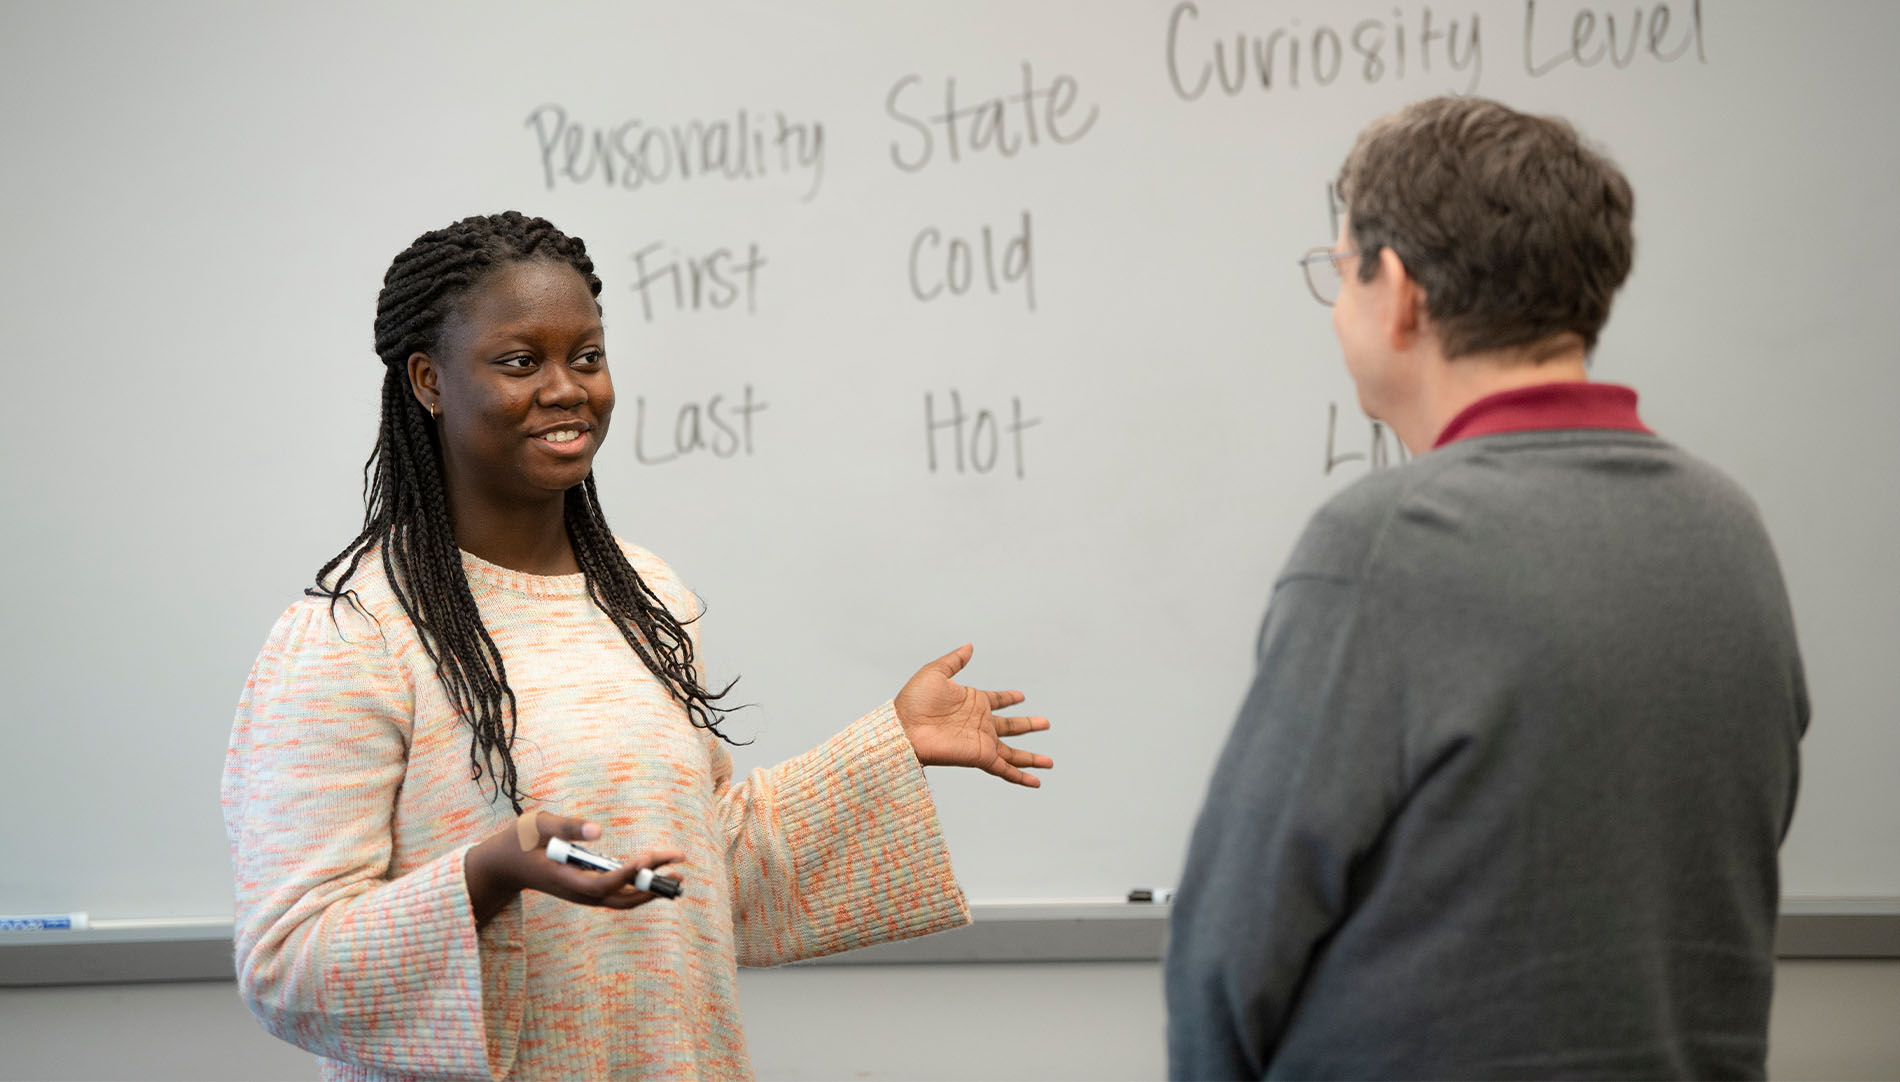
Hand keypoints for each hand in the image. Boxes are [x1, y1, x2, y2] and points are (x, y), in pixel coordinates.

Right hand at [465, 811, 684, 924]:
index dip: (627, 874)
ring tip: (678, 873)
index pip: (602, 884)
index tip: (648, 858)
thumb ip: (565, 826)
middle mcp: (577, 893)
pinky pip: (617, 894)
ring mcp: (582, 894)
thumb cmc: (517, 842)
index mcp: (564, 879)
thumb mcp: (535, 825)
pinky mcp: (586, 890)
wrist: (502, 866)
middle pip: (621, 898)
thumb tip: (598, 831)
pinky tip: (657, 871)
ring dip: (650, 888)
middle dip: (651, 886)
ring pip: (622, 900)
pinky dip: (639, 885)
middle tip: (678, 870)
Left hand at [893, 644, 1052, 787]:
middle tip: (1046, 723)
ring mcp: (982, 742)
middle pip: (1011, 726)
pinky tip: (1036, 781)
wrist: (903, 729)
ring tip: (1050, 762)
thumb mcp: (935, 672)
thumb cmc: (913, 702)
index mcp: (973, 702)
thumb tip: (969, 646)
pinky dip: (1021, 776)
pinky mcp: (980, 757)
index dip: (1009, 698)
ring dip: (1032, 757)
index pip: (997, 700)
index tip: (1021, 696)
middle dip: (1028, 725)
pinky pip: (1005, 769)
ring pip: (1013, 753)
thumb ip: (955, 660)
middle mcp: (980, 724)